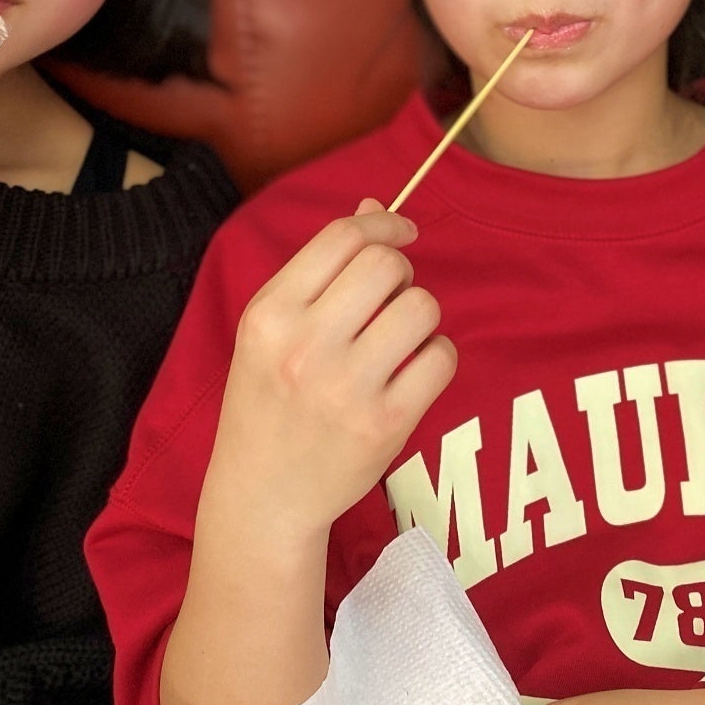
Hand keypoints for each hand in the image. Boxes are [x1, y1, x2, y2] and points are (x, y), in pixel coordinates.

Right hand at [212, 198, 455, 536]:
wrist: (263, 496)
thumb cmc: (267, 403)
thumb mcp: (271, 331)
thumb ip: (318, 269)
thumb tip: (374, 207)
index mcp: (269, 314)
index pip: (342, 238)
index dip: (384, 224)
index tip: (402, 233)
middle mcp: (304, 346)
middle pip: (387, 265)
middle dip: (401, 273)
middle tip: (390, 300)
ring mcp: (346, 387)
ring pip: (421, 307)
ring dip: (419, 316)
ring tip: (397, 341)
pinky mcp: (385, 424)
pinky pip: (442, 358)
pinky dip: (436, 357)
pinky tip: (412, 373)